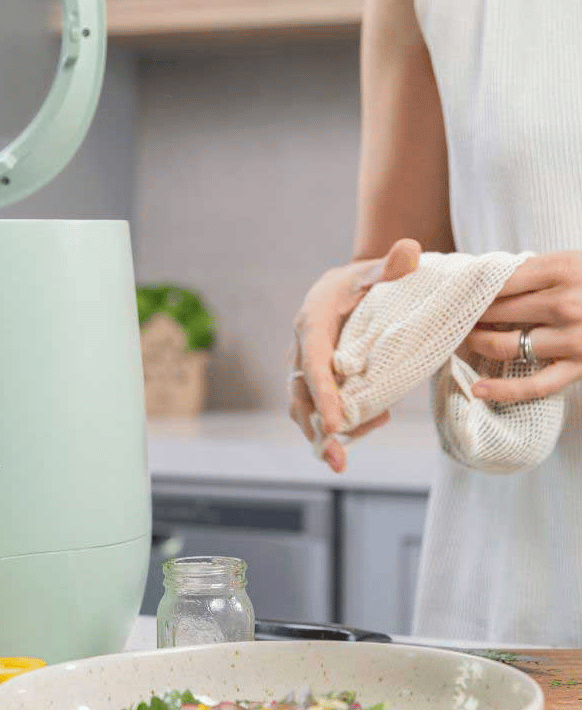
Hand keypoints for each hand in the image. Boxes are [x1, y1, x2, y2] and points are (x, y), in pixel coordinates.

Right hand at [290, 238, 422, 472]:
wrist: (352, 286)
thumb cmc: (365, 278)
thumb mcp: (375, 270)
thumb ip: (390, 265)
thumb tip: (410, 250)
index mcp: (312, 323)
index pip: (314, 362)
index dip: (323, 394)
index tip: (337, 421)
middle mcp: (302, 348)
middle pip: (300, 395)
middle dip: (316, 428)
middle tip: (336, 459)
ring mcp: (306, 368)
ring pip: (303, 408)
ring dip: (321, 436)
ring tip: (344, 458)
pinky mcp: (317, 382)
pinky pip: (316, 410)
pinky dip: (332, 429)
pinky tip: (360, 434)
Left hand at [465, 252, 581, 402]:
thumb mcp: (571, 263)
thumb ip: (532, 271)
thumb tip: (480, 280)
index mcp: (564, 269)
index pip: (499, 282)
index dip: (472, 292)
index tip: (456, 297)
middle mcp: (567, 303)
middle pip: (497, 313)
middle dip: (471, 317)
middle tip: (457, 319)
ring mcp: (574, 338)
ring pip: (505, 346)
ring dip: (478, 343)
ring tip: (468, 339)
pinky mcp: (580, 367)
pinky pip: (534, 385)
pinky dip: (503, 390)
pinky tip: (478, 390)